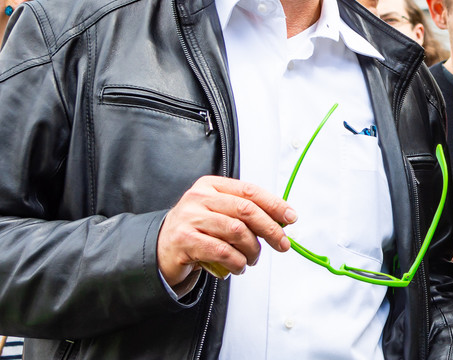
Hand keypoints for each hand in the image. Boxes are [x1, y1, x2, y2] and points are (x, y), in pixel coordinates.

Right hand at [157, 176, 297, 285]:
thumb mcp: (217, 212)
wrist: (162, 248)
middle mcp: (200, 198)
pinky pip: (222, 252)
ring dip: (252, 250)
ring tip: (253, 259)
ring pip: (236, 232)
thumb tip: (281, 220)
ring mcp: (190, 218)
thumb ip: (243, 212)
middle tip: (282, 244)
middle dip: (270, 229)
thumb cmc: (197, 230)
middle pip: (246, 210)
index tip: (290, 217)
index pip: (249, 191)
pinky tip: (239, 266)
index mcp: (211, 185)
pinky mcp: (185, 240)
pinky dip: (237, 262)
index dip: (274, 204)